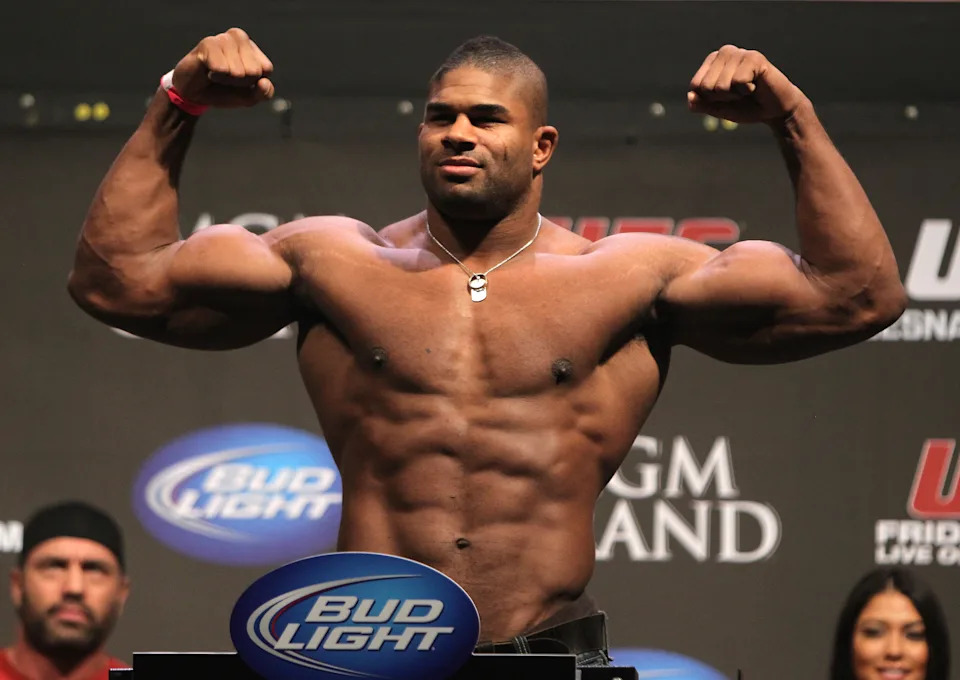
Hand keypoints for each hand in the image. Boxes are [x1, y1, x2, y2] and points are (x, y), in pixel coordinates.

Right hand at [171, 28, 274, 107]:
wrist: (194, 94)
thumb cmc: (223, 90)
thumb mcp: (249, 97)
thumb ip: (264, 93)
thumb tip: (264, 82)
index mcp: (253, 48)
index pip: (266, 69)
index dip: (253, 83)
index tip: (240, 82)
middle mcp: (240, 38)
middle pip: (253, 71)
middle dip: (239, 82)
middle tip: (225, 78)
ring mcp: (223, 38)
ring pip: (238, 71)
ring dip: (226, 80)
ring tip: (215, 74)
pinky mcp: (208, 43)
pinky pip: (222, 68)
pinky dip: (215, 76)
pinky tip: (207, 71)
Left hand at [687, 45, 806, 123]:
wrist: (774, 110)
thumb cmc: (746, 106)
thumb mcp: (719, 109)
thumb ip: (702, 104)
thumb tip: (690, 97)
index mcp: (712, 62)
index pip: (695, 86)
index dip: (709, 99)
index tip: (726, 97)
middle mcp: (724, 52)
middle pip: (706, 86)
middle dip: (722, 98)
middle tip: (739, 94)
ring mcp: (739, 53)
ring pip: (721, 86)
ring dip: (735, 95)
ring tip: (748, 89)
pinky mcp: (754, 58)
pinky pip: (738, 82)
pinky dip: (747, 90)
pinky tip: (756, 85)